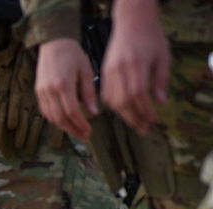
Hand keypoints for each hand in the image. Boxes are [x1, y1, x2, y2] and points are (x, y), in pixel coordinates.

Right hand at [34, 38, 96, 139]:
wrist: (54, 43)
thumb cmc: (73, 54)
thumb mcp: (86, 71)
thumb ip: (89, 93)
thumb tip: (93, 113)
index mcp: (63, 84)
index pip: (72, 111)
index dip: (80, 124)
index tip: (89, 131)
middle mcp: (50, 90)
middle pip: (60, 118)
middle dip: (72, 129)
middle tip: (84, 136)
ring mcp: (42, 92)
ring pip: (51, 117)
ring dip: (63, 127)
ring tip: (75, 131)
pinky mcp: (38, 92)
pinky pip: (45, 111)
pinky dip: (54, 119)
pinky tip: (64, 122)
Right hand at [101, 0, 169, 134]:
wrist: (131, 22)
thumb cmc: (150, 37)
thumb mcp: (162, 56)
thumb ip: (160, 79)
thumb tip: (160, 102)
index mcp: (135, 64)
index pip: (138, 94)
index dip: (145, 110)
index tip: (152, 120)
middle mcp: (119, 69)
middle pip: (123, 101)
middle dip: (134, 118)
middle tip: (143, 129)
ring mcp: (109, 72)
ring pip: (112, 101)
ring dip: (123, 115)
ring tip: (134, 123)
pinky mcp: (103, 73)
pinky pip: (105, 95)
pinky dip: (113, 106)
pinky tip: (122, 112)